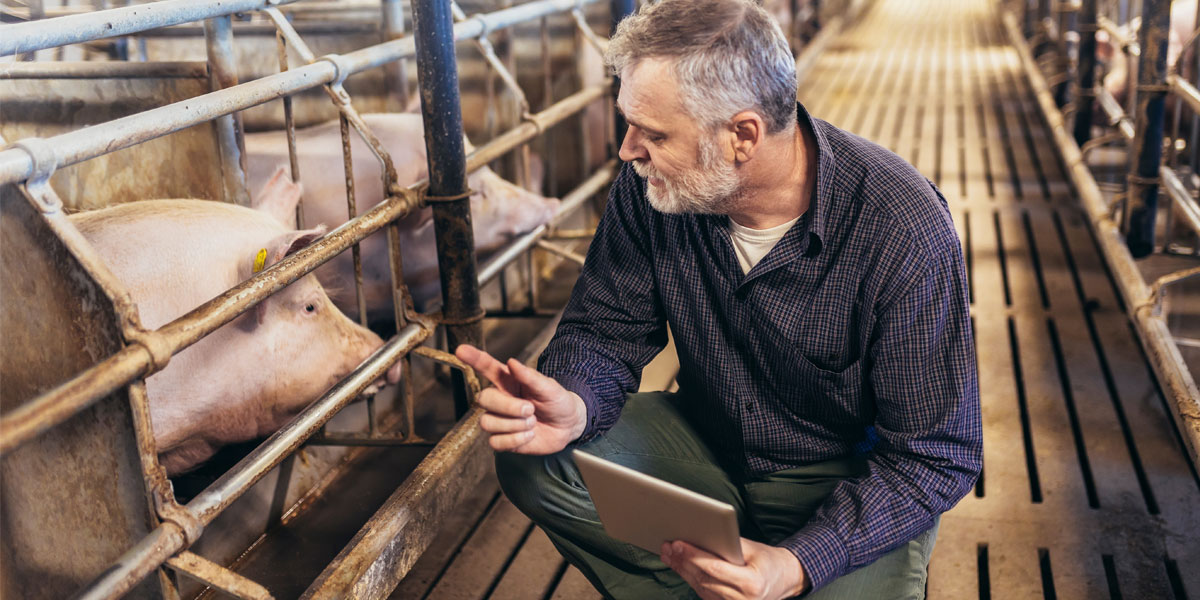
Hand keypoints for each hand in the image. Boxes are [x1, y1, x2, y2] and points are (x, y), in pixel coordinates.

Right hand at [455, 344, 587, 453]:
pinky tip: (529, 435)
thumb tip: (512, 362)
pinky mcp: (502, 439)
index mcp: (509, 381)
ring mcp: (499, 420)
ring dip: (514, 425)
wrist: (568, 426)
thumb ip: (530, 376)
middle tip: (530, 409)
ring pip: (486, 422)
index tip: (460, 350)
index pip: (486, 367)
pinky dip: (516, 440)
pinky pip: (495, 442)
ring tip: (531, 422)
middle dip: (507, 406)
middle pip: (483, 399)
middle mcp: (500, 399)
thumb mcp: (549, 387)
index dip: (473, 358)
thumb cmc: (557, 402)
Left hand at [660, 538, 808, 599]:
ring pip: (700, 587)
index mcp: (751, 583)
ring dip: (682, 570)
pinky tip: (680, 566)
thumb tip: (702, 534)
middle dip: (683, 561)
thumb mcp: (754, 548)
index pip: (715, 569)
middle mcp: (742, 599)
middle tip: (668, 546)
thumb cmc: (768, 561)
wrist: (784, 581)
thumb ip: (730, 544)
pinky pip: (704, 593)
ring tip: (669, 554)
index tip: (678, 543)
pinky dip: (690, 578)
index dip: (694, 556)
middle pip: (704, 579)